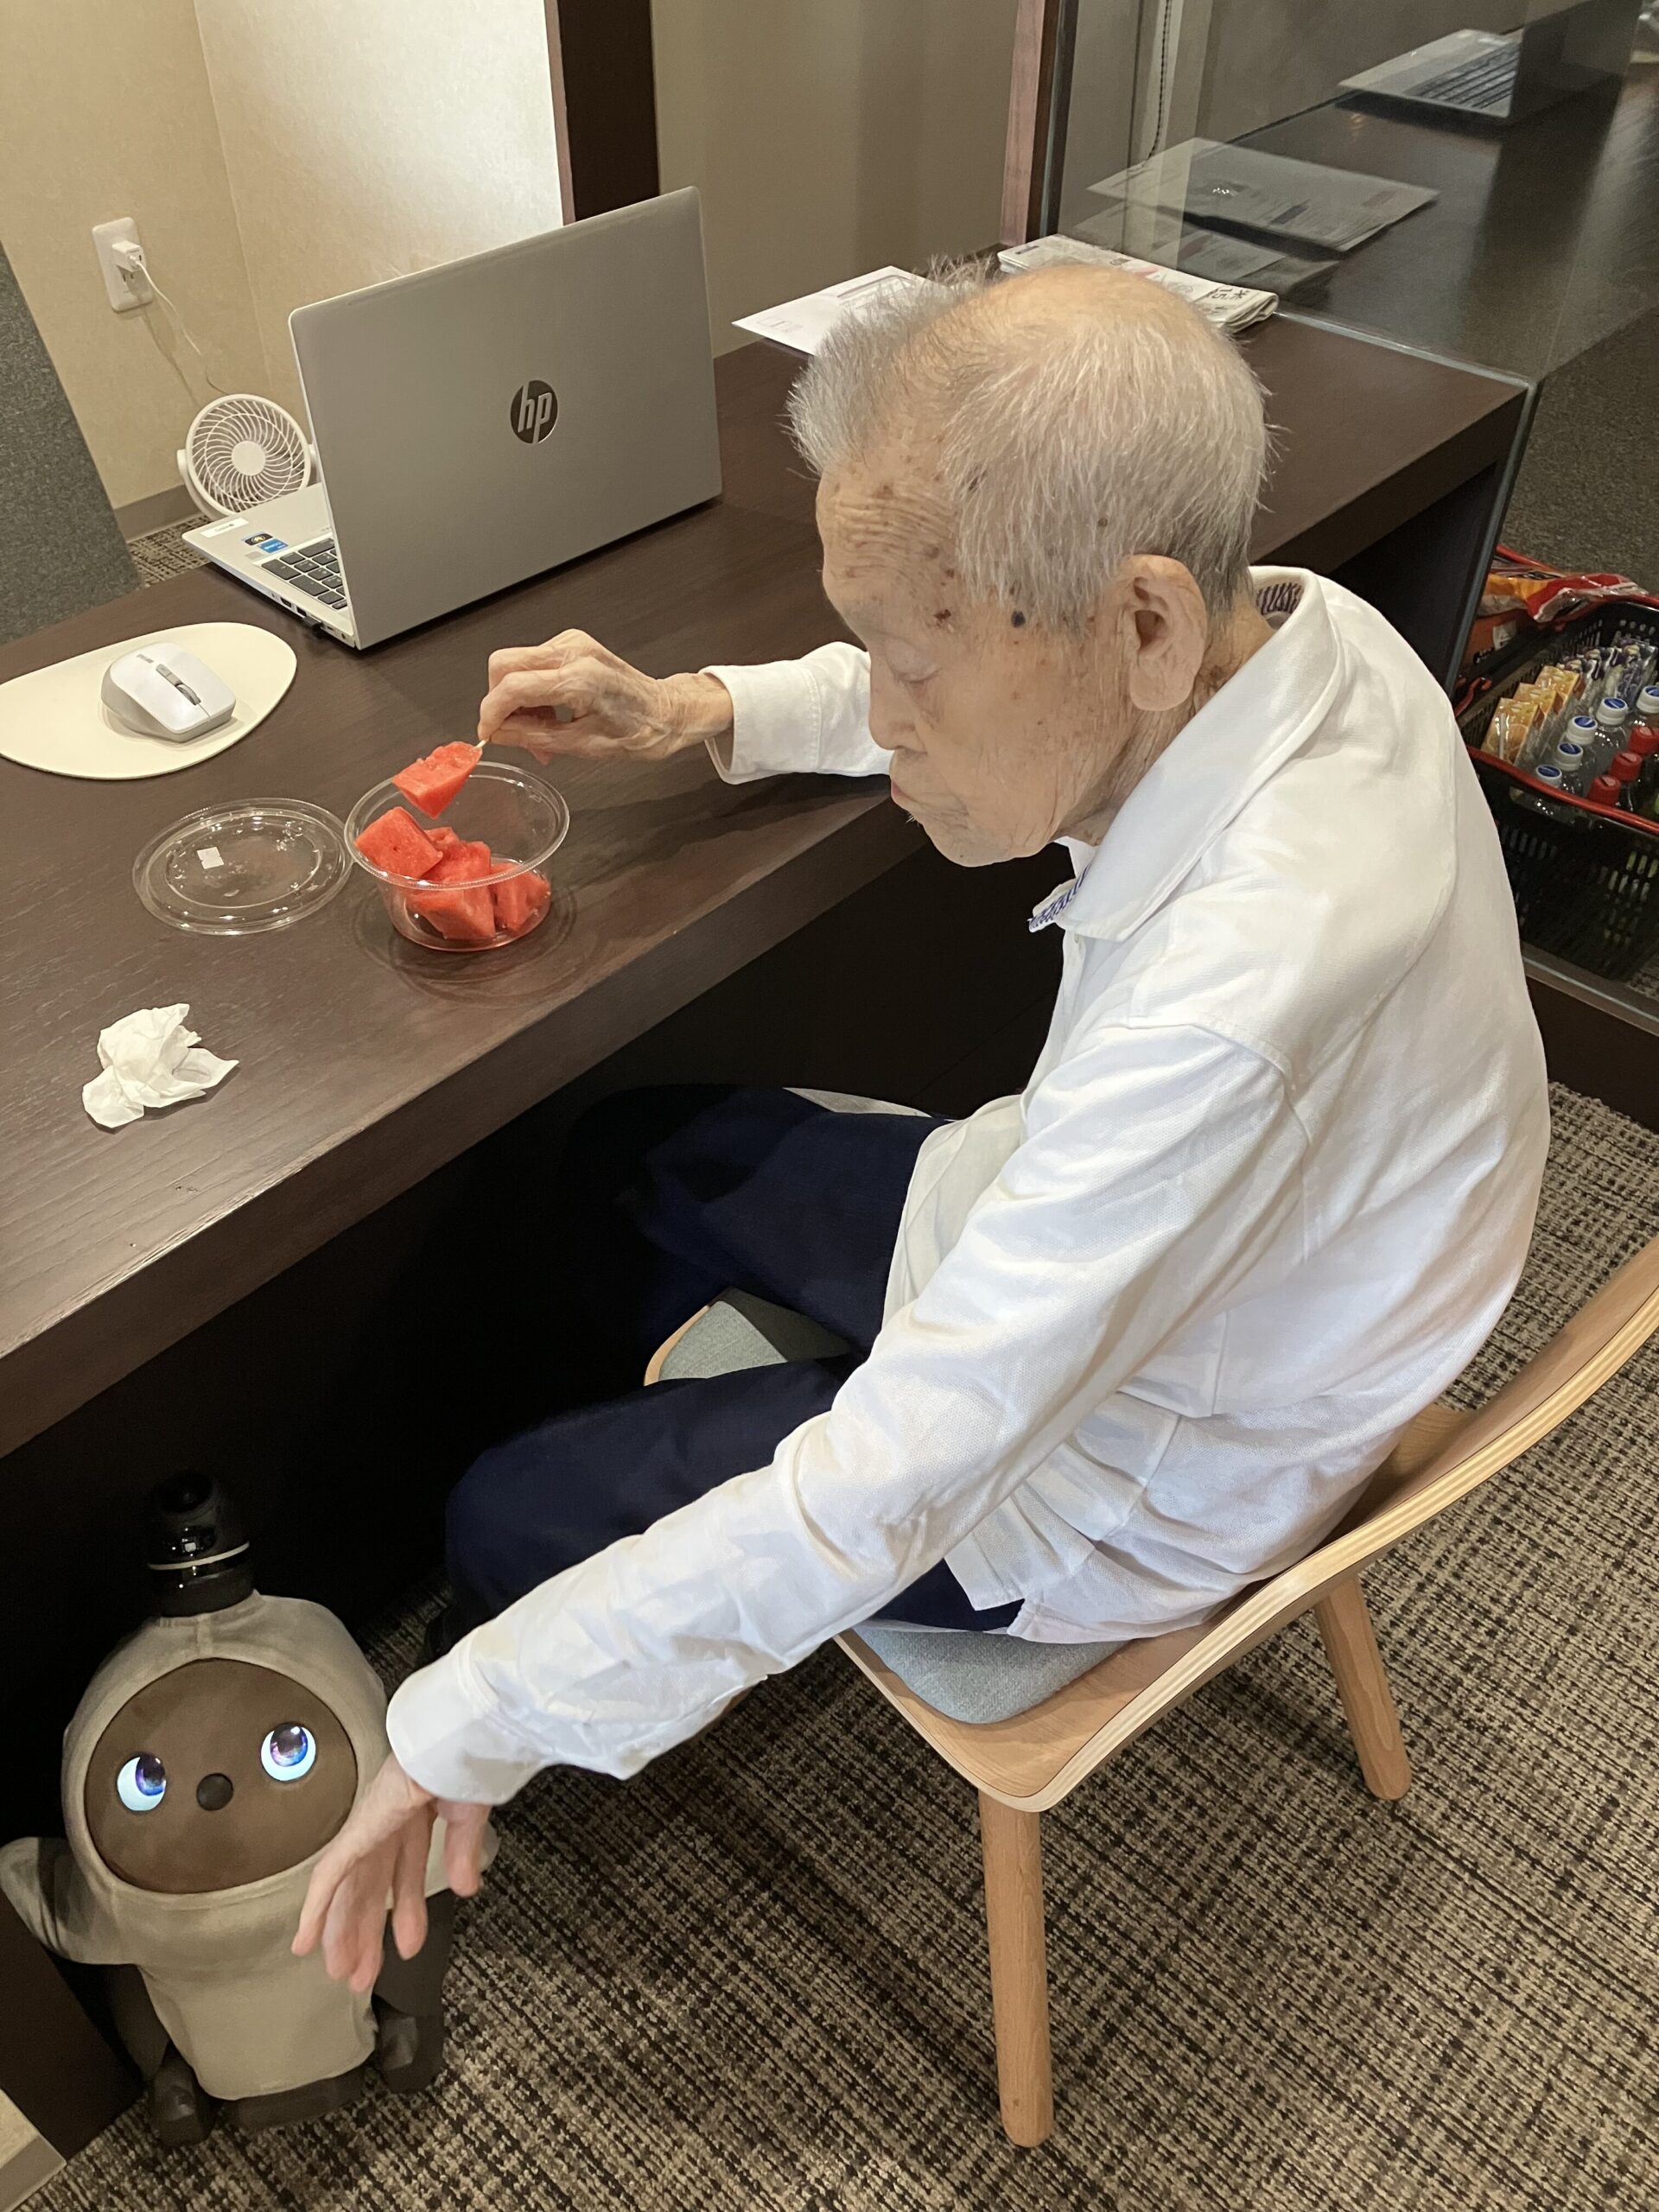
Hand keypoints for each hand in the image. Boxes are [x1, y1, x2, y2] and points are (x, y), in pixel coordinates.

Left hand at [293, 1754, 490, 1992]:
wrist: (459, 1740)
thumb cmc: (467, 1764)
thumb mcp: (469, 1819)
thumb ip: (463, 1853)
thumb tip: (465, 1887)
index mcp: (415, 1817)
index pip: (402, 1872)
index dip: (401, 1910)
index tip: (403, 1944)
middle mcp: (387, 1826)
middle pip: (370, 1889)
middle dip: (367, 1932)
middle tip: (361, 1974)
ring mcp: (370, 1828)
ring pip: (347, 1890)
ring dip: (342, 1932)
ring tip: (340, 1971)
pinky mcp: (359, 1830)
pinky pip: (331, 1874)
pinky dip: (316, 1908)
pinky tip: (306, 1939)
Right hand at [478, 630, 732, 762]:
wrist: (666, 712)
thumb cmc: (640, 730)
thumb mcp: (584, 746)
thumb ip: (535, 737)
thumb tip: (500, 734)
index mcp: (580, 679)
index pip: (512, 686)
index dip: (491, 712)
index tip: (487, 732)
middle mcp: (574, 652)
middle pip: (504, 664)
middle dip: (499, 701)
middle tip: (514, 733)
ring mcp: (573, 643)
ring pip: (516, 663)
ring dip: (517, 699)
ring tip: (539, 732)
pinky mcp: (573, 643)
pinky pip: (533, 663)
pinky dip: (531, 691)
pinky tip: (549, 714)